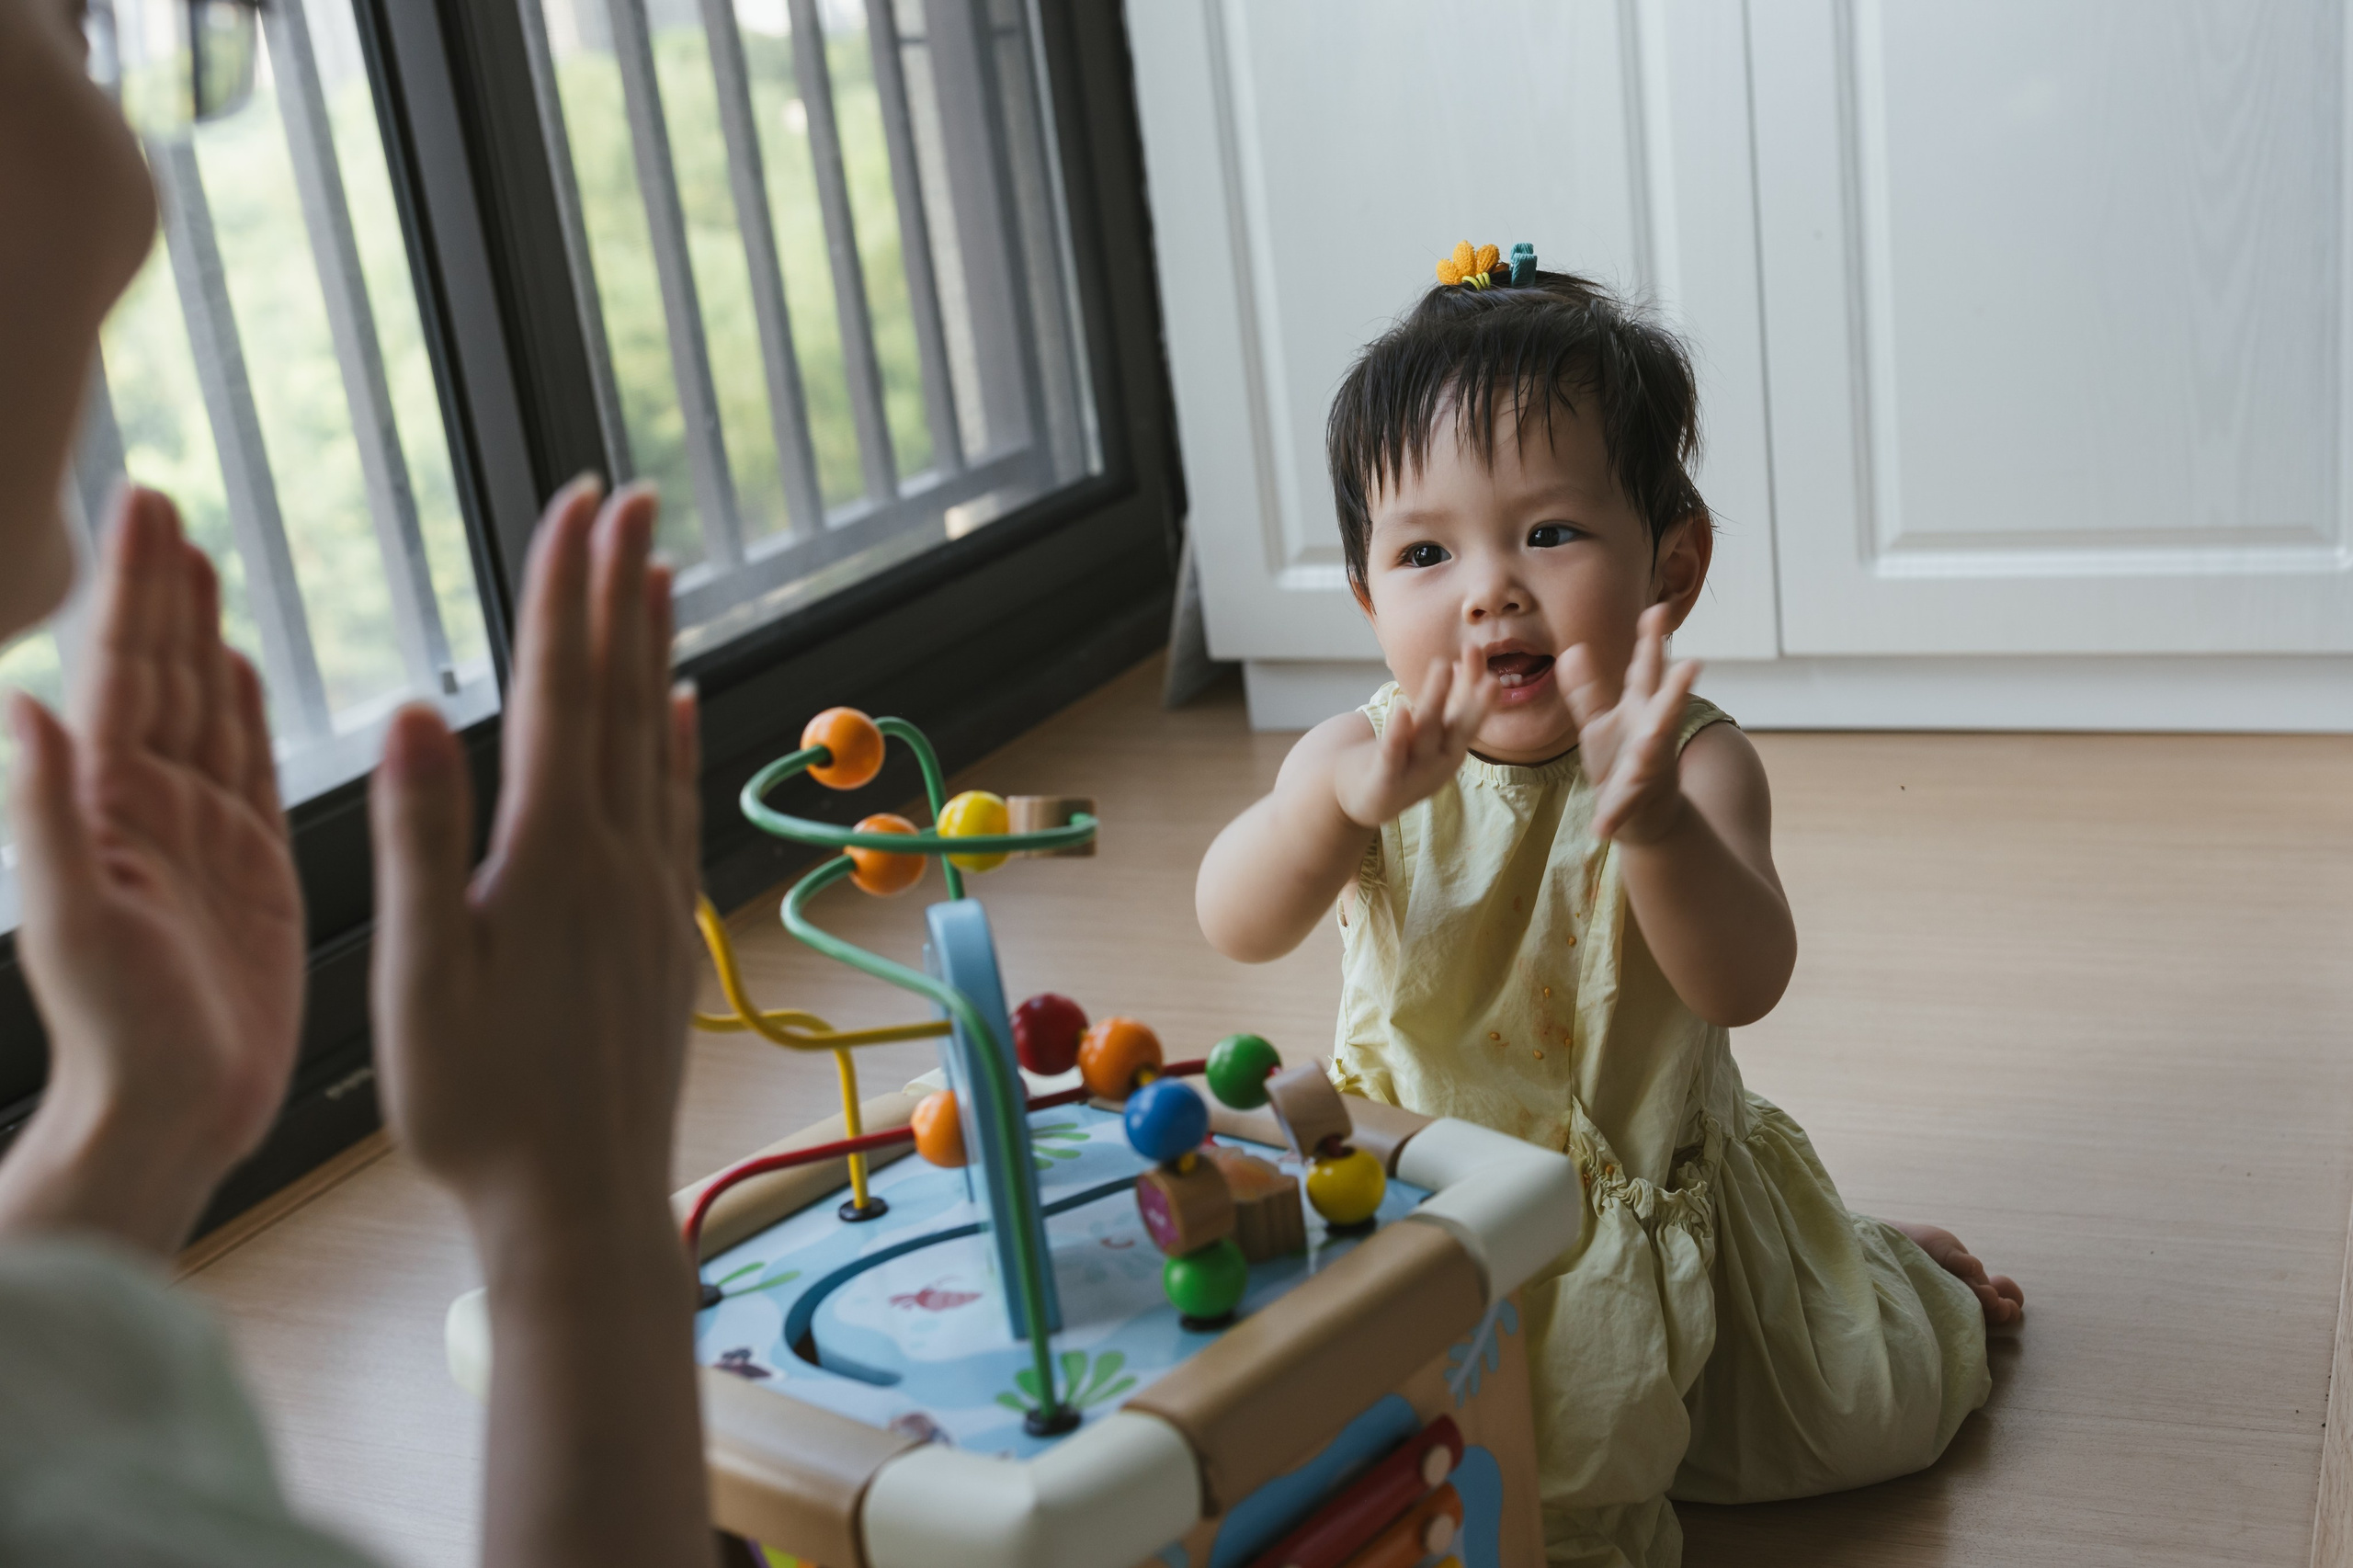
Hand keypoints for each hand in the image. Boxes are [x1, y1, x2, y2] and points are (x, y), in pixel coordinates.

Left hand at [0, 488, 303, 1254]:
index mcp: (110, 809)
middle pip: (162, 672)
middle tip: (161, 506)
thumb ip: (45, 815)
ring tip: (200, 563)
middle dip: (162, 588)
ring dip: (201, 633)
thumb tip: (26, 704)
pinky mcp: (252, 873)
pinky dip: (245, 710)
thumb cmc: (116, 1037)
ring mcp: (203, 837)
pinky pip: (249, 770)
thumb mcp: (70, 924)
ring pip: (205, 708)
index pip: (125, 674)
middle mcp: (152, 810)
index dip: (136, 590)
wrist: (169, 1117)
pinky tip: (243, 669)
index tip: (144, 506)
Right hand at [369, 480, 698, 1224]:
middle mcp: (617, 855)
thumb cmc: (479, 1106)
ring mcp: (651, 890)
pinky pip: (675, 804)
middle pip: (618, 691)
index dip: (567, 586)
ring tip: (660, 571)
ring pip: (655, 738)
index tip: (581, 500)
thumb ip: (422, 841)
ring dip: (652, 647)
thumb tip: (415, 714)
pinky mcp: (664, 928)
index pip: (558, 687)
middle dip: (620, 586)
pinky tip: (677, 707)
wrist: (581, 1205)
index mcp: (549, 854)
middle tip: (634, 494)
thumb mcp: (422, 977)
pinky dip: (675, 740)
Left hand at [1333, 647, 1496, 828]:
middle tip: (1491, 676)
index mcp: (1452, 747)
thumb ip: (1447, 701)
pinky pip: (1392, 756)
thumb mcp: (1428, 730)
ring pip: (1426, 732)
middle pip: (1458, 726)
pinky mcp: (1385, 782)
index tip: (1476, 651)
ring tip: (1444, 666)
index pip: (1469, 713)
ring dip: (1436, 698)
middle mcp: (1439, 760)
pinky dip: (1398, 735)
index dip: (1474, 685)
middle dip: (1475, 701)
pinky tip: (1402, 710)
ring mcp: (1414, 772)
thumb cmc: (1400, 757)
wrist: (1359, 797)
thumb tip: (1462, 660)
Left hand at [1562, 603, 1702, 843]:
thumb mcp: (1600, 722)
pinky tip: (1599, 827)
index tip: (1657, 610)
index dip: (1652, 641)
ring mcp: (1648, 769)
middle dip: (1677, 689)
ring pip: (1653, 756)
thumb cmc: (1622, 760)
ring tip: (1650, 743)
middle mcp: (1652, 734)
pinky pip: (1622, 809)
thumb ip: (1586, 690)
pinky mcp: (1635, 803)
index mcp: (1641, 710)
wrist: (1642, 816)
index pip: (1647, 670)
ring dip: (1652, 750)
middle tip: (1692, 666)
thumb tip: (1573, 649)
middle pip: (1666, 706)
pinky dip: (1612, 817)